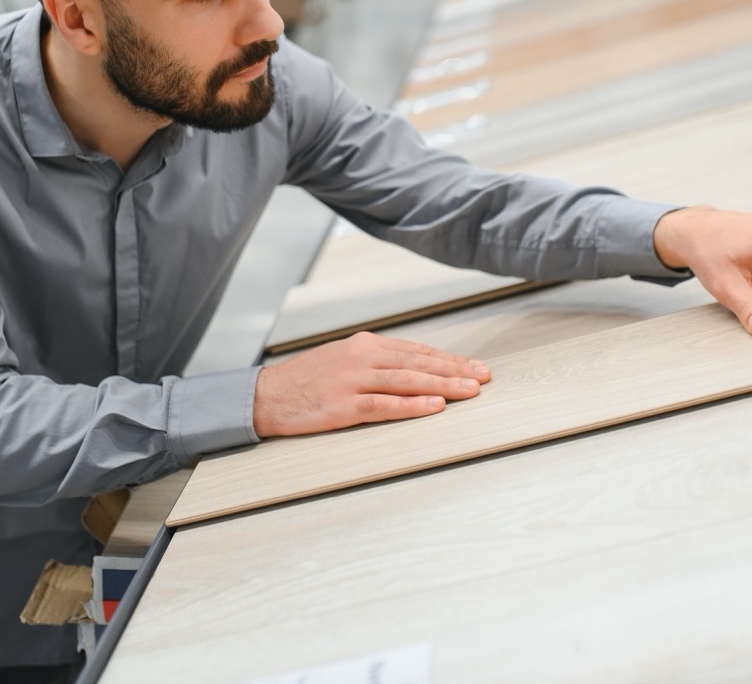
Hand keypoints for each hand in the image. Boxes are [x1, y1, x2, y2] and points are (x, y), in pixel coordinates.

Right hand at [254, 332, 490, 436]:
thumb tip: (416, 369)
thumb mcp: (344, 358)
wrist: (267, 395)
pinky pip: (385, 405)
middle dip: (455, 370)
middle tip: (483, 377)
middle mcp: (362, 356)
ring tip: (470, 391)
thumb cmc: (308, 380)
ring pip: (408, 381)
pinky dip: (413, 406)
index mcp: (365, 343)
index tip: (474, 366)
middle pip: (419, 363)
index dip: (449, 359)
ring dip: (443, 386)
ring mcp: (353, 380)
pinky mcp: (344, 405)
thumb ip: (377, 361)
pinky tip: (435, 407)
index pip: (417, 350)